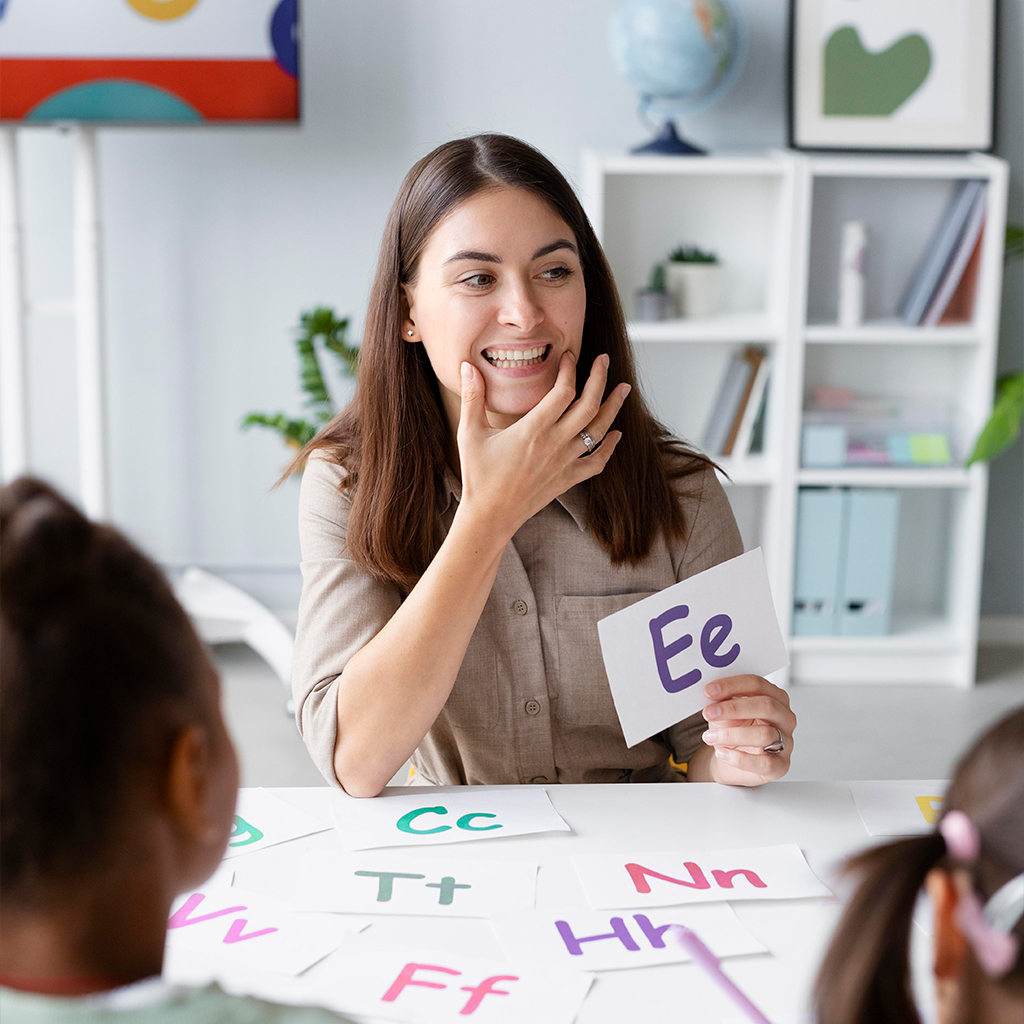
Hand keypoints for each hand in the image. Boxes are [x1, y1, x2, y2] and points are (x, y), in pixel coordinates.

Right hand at [456, 352, 628, 537]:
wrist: (490, 516)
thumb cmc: (478, 475)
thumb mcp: (470, 433)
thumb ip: (471, 397)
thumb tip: (465, 366)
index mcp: (533, 429)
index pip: (563, 391)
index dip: (569, 370)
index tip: (568, 355)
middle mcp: (555, 444)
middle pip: (589, 406)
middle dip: (600, 379)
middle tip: (604, 360)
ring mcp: (565, 463)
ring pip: (598, 431)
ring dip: (613, 408)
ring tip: (623, 389)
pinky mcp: (568, 480)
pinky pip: (597, 463)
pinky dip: (610, 448)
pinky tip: (616, 434)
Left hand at [699, 674, 794, 785]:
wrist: (732, 759)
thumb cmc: (734, 729)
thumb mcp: (726, 711)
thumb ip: (723, 701)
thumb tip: (713, 696)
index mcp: (775, 697)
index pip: (757, 684)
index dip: (732, 686)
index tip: (709, 690)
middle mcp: (785, 717)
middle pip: (766, 706)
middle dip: (734, 708)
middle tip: (709, 712)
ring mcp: (786, 742)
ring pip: (764, 734)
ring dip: (731, 735)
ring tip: (709, 736)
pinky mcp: (781, 765)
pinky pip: (765, 763)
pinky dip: (740, 759)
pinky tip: (723, 753)